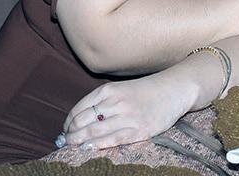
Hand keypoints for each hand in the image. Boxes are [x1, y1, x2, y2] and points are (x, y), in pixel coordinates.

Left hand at [63, 71, 195, 148]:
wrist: (174, 89)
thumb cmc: (146, 91)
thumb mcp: (121, 89)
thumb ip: (103, 101)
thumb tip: (79, 120)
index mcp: (108, 90)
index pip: (79, 108)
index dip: (68, 122)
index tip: (65, 130)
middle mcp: (116, 102)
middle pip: (84, 121)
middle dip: (71, 134)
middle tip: (64, 142)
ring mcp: (127, 116)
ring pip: (95, 131)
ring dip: (79, 141)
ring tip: (71, 147)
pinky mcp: (139, 129)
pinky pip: (113, 139)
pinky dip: (97, 145)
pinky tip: (87, 149)